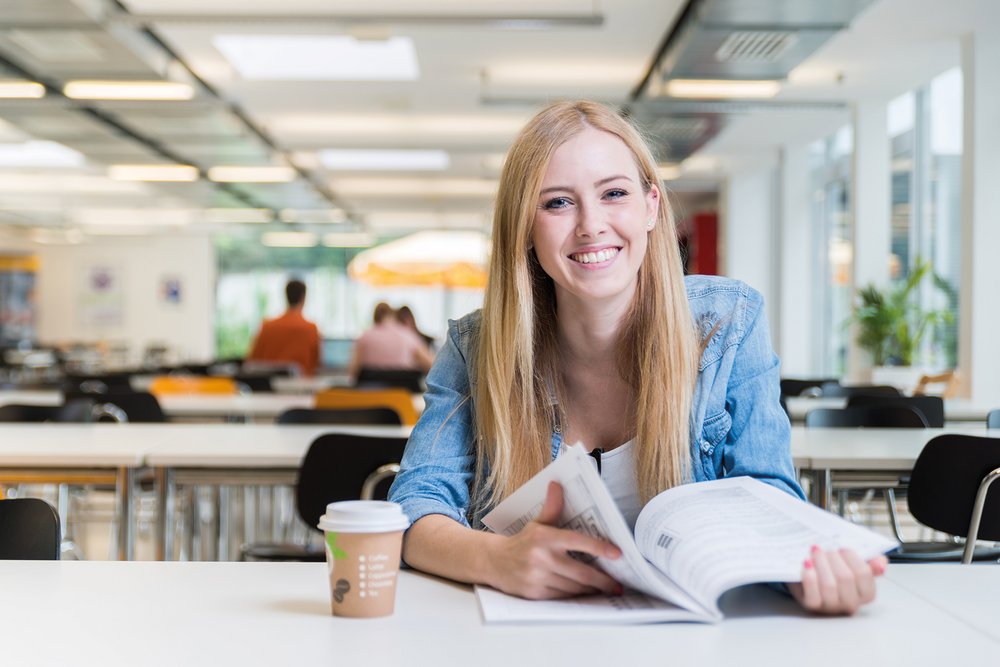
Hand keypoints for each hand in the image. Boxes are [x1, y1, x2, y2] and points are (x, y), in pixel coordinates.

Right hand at [485, 481, 621, 599]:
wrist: (494, 561)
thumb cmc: (522, 542)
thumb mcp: (537, 523)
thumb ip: (552, 507)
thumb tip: (558, 484)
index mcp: (544, 537)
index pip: (577, 541)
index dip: (599, 548)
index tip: (617, 554)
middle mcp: (541, 557)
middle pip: (580, 572)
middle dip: (602, 580)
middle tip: (617, 584)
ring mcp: (537, 577)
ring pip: (573, 587)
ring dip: (591, 590)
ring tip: (605, 588)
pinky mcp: (534, 594)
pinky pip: (562, 597)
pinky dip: (575, 596)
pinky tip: (585, 593)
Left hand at [787, 546, 886, 614]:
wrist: (809, 582)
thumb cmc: (834, 573)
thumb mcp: (853, 567)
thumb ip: (869, 564)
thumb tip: (881, 562)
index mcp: (865, 593)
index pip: (864, 574)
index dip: (852, 558)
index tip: (843, 549)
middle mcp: (850, 603)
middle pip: (845, 578)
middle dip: (834, 558)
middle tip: (826, 549)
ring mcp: (831, 607)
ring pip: (829, 585)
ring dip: (821, 563)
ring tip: (816, 552)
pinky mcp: (812, 606)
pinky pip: (813, 593)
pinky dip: (809, 576)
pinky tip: (807, 563)